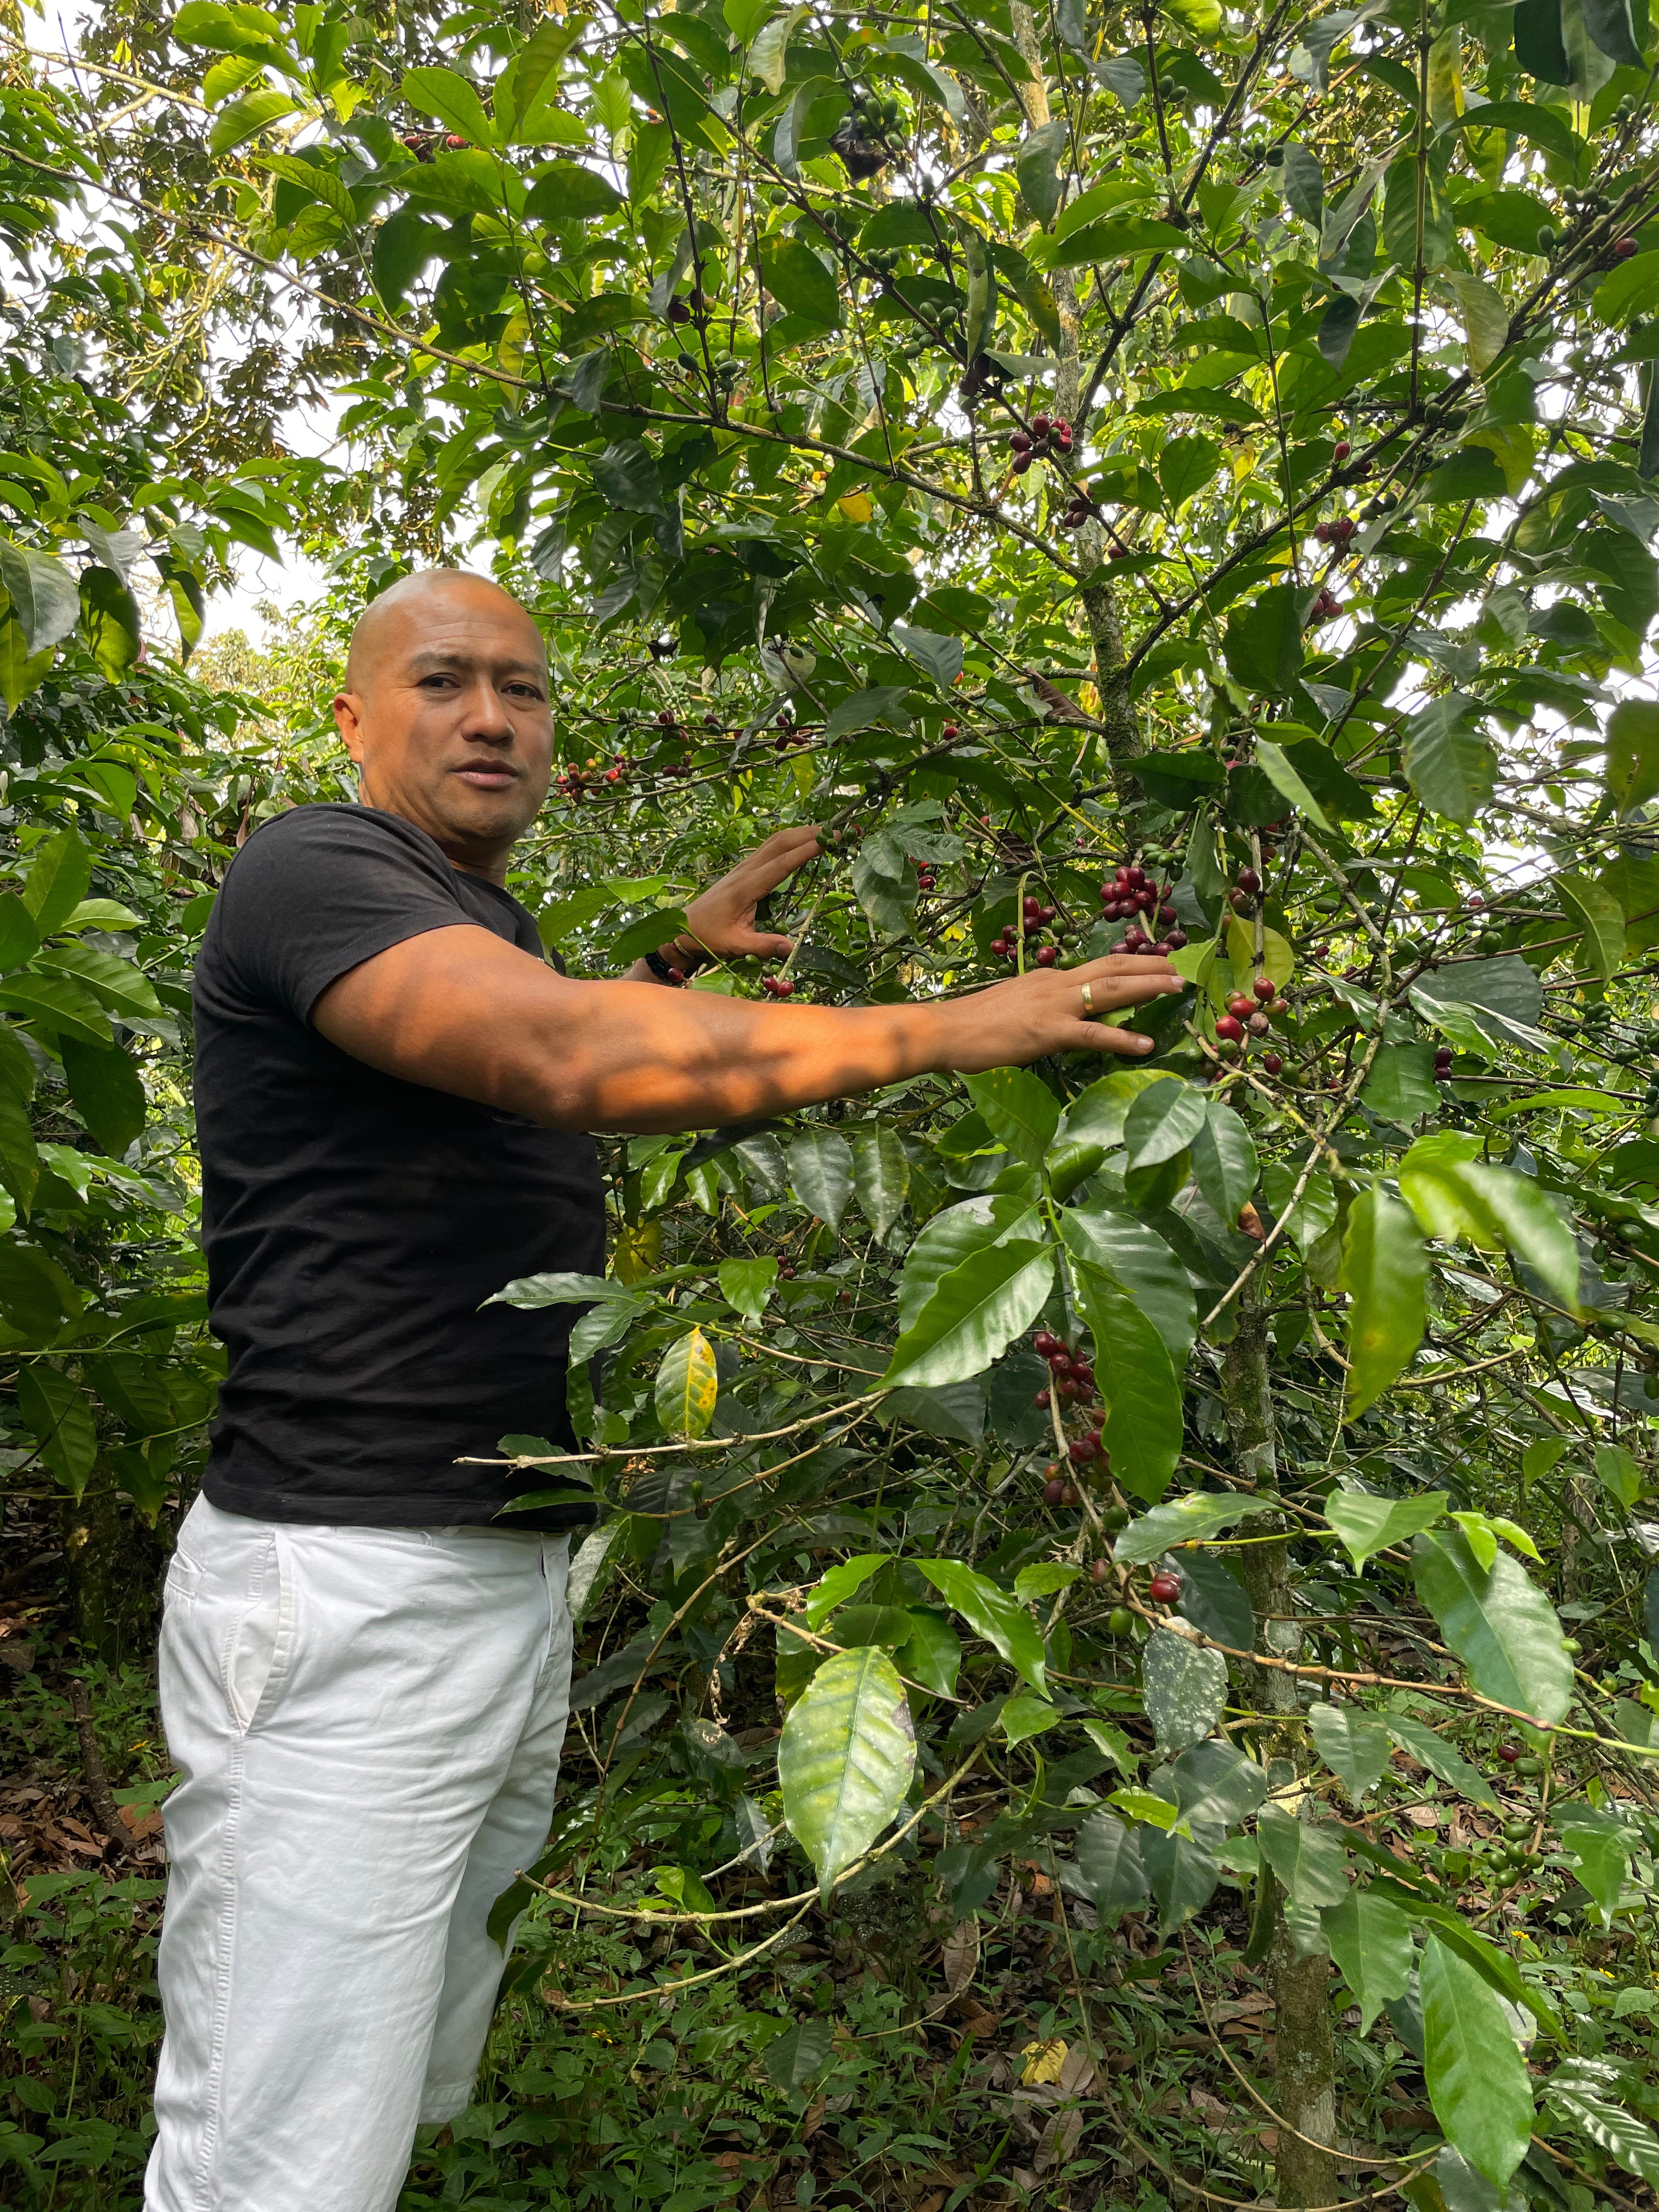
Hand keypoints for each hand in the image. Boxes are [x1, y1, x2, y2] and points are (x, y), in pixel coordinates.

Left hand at [674, 824, 821, 963]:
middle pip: (780, 843)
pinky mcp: (742, 870)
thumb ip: (763, 946)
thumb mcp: (736, 945)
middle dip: (809, 834)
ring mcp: (743, 868)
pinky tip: (800, 841)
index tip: (829, 842)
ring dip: (799, 833)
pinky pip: (768, 848)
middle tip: (837, 831)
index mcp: (746, 887)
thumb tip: (790, 947)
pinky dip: (788, 841)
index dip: (806, 852)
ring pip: (774, 842)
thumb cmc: (708, 937)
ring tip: (825, 831)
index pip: (781, 864)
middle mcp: (745, 871)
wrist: (682, 928)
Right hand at [932, 954, 1184, 1074]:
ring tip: (1178, 988)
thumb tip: (1062, 1018)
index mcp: (1048, 978)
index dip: (1129, 967)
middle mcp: (1056, 983)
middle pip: (1113, 968)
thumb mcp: (1014, 1006)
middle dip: (1150, 966)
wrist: (944, 1030)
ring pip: (1112, 990)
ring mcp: (1054, 1005)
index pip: (1097, 969)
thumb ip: (1041, 1008)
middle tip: (1180, 968)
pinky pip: (1094, 1035)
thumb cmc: (972, 1025)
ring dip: (1149, 987)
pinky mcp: (1049, 1032)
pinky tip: (1147, 1044)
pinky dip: (1123, 1038)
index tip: (1155, 966)